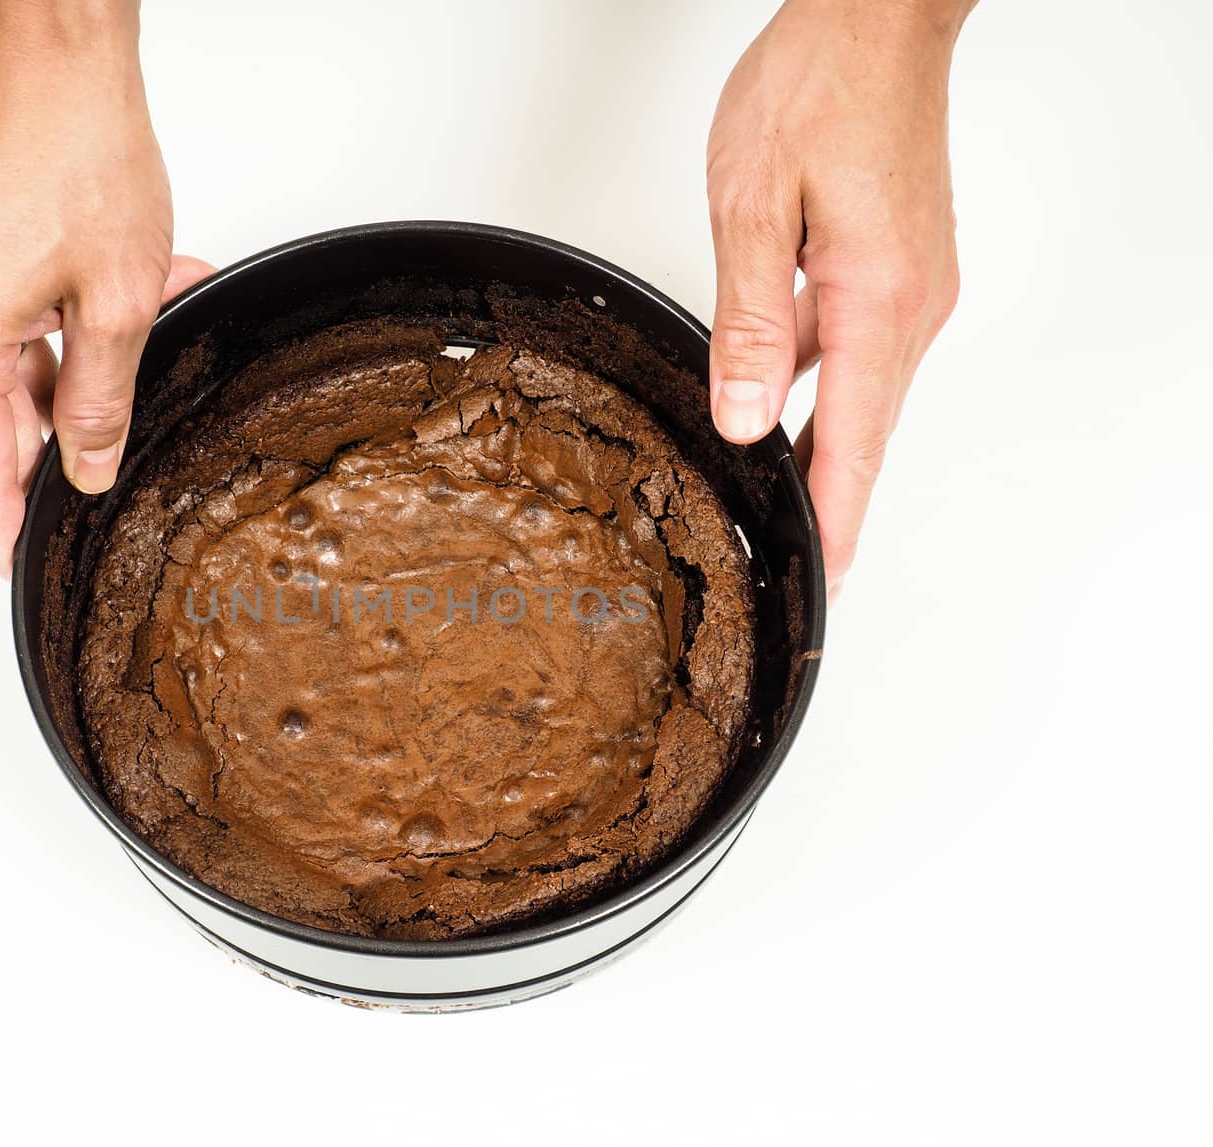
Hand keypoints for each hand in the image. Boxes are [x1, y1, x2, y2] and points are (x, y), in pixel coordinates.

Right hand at [0, 3, 210, 575]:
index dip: (6, 530)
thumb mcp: (117, 304)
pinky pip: (7, 327)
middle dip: (72, 434)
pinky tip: (126, 306)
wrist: (58, 62)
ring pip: (13, 373)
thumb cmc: (81, 156)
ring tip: (151, 327)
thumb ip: (102, 402)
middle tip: (130, 444)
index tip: (23, 573)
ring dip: (82, 371)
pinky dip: (64, 330)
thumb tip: (91, 469)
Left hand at [706, 0, 971, 596]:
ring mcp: (910, 284)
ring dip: (822, 447)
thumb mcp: (753, 205)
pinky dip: (820, 388)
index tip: (822, 581)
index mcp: (878, 299)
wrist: (875, 17)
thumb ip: (748, 321)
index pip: (854, 442)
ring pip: (859, 392)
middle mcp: (910, 303)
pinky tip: (775, 400)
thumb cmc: (819, 85)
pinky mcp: (897, 264)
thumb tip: (745, 416)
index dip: (834, 520)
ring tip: (779, 501)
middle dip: (830, 500)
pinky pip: (856, 349)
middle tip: (800, 566)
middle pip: (865, 430)